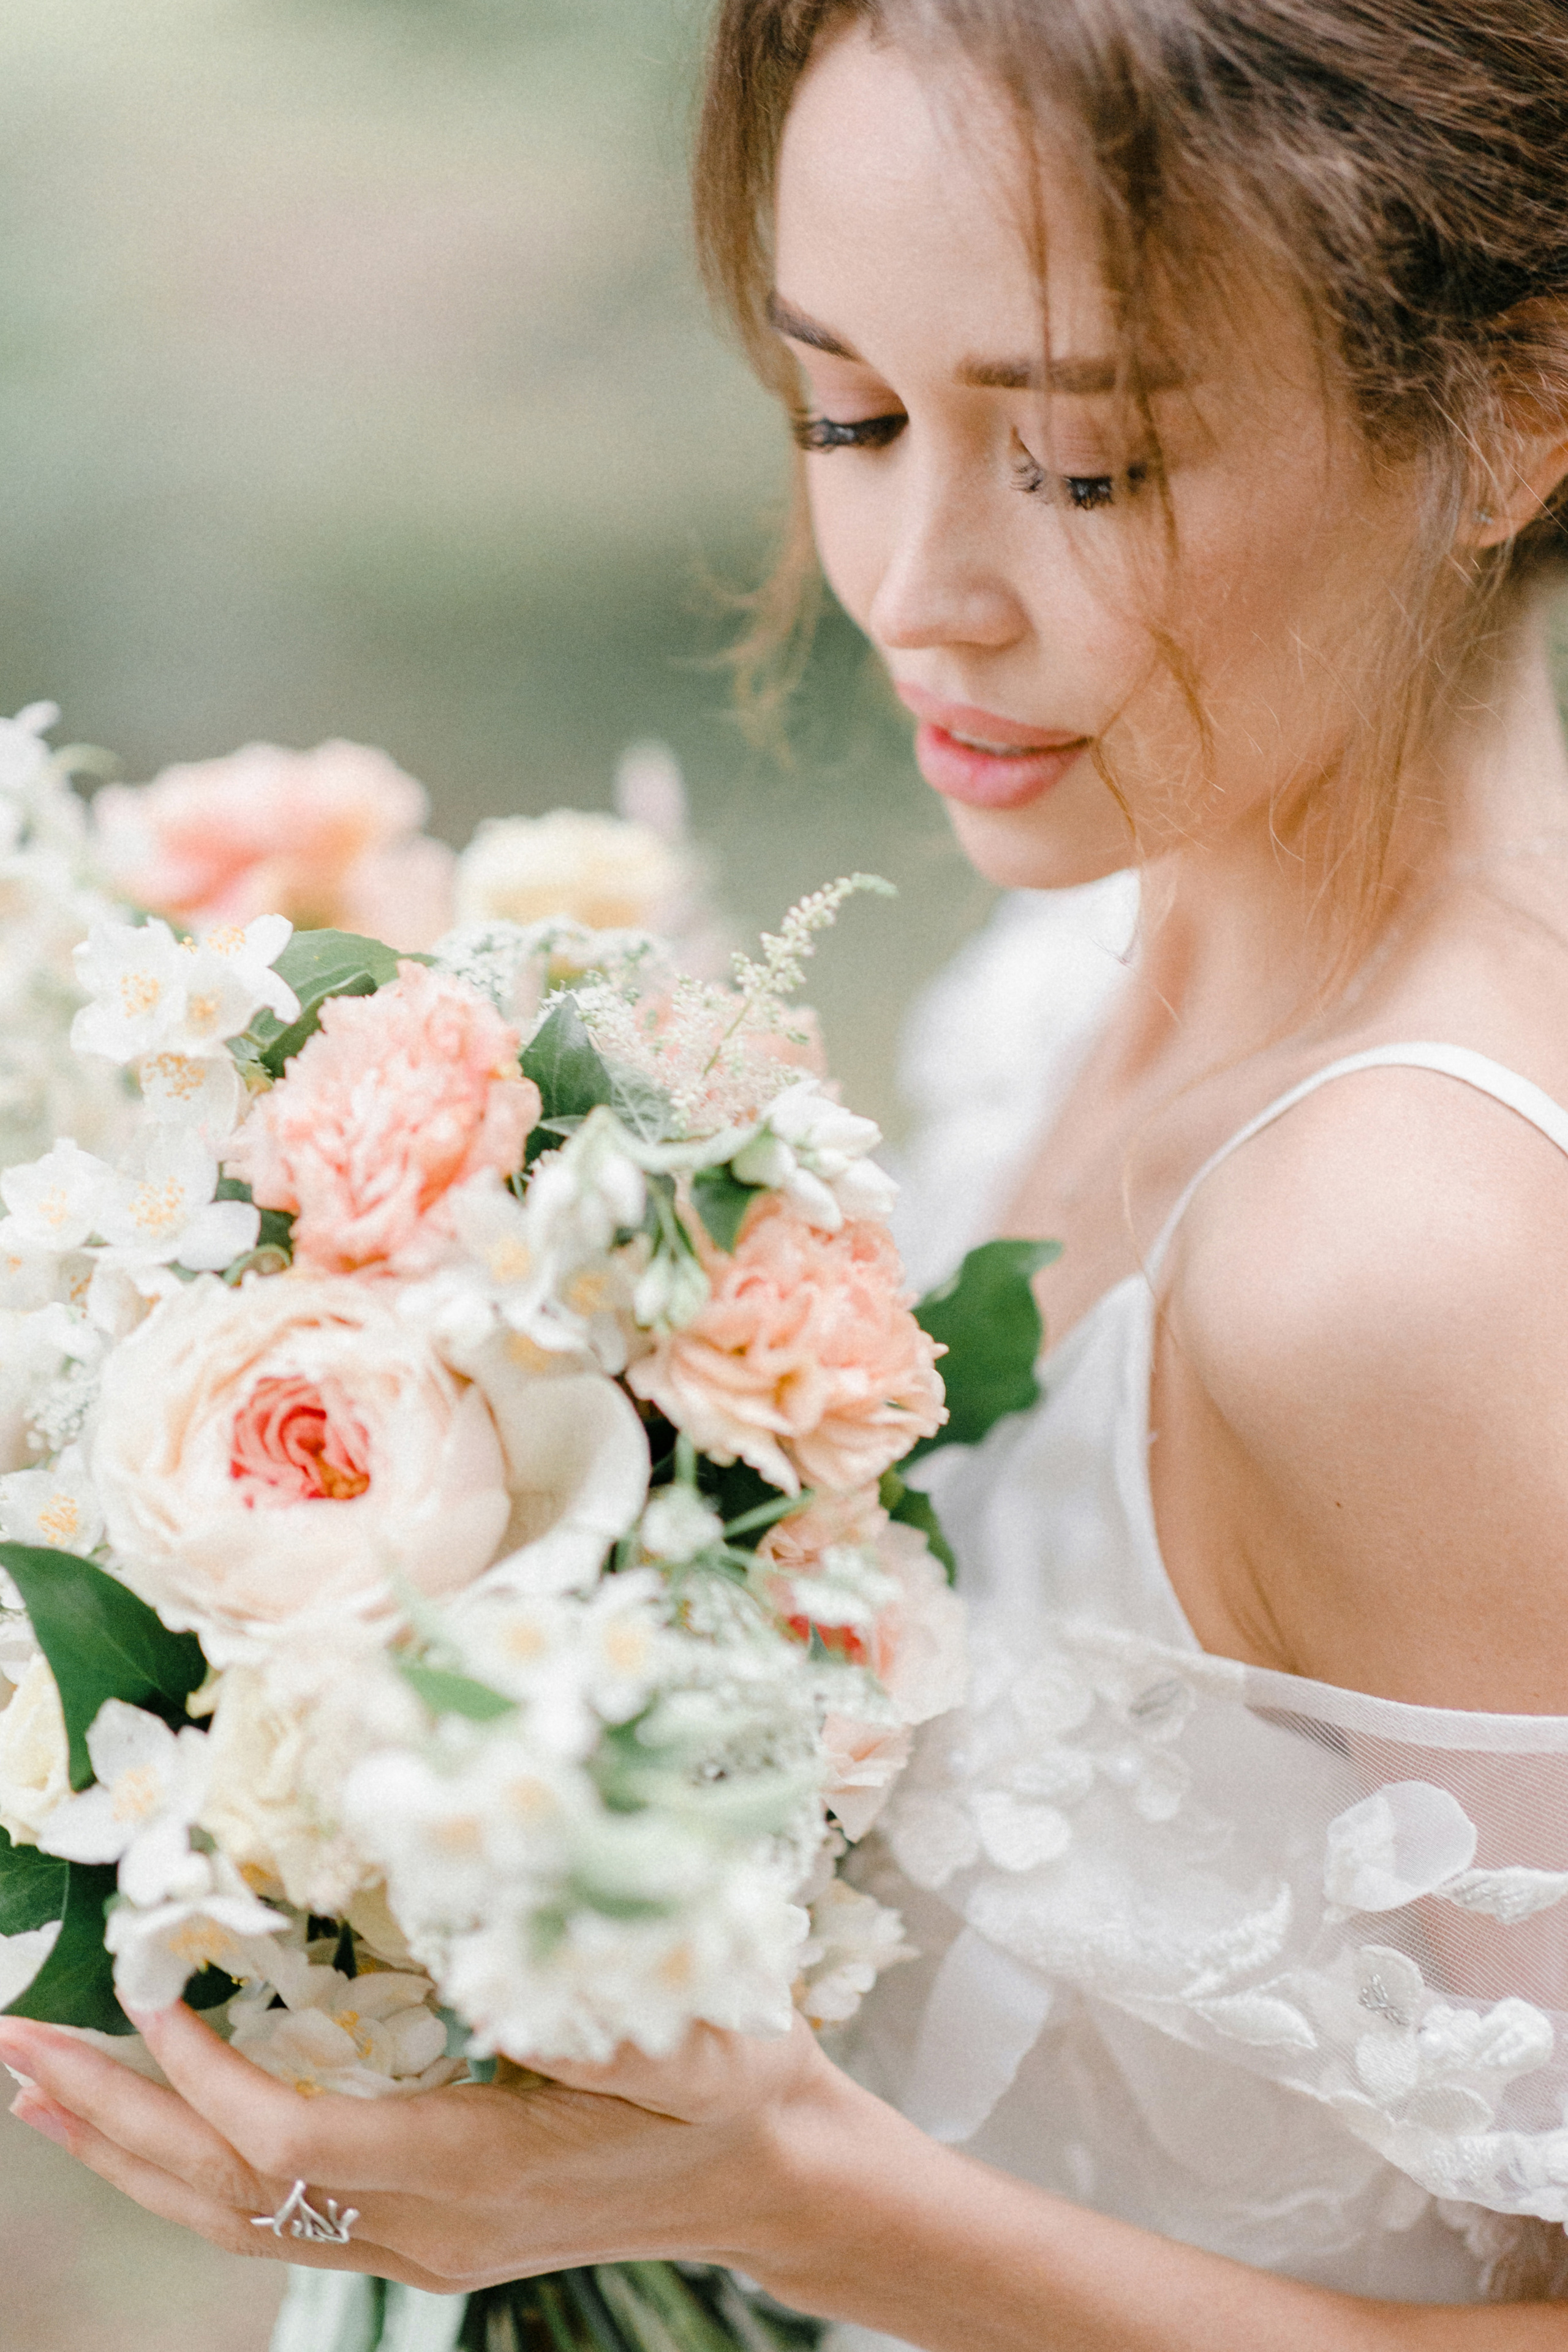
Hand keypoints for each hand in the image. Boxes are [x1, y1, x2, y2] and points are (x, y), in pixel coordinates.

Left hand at [0, 2000, 852, 2293]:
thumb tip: (505, 1944)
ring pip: (231, 2218)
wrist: (769, 2181)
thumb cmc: (734, 2090)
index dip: (205, 2076)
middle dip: (114, 2121)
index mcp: (473, 2169)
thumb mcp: (694, 2038)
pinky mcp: (420, 2231)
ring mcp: (416, 2243)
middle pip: (226, 2191)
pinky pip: (270, 2215)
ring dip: (126, 2153)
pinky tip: (150, 2130)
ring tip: (41, 2090)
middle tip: (21, 2048)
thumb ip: (607, 2009)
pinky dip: (187, 2169)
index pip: (291, 2141)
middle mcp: (423, 2227)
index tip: (153, 1988)